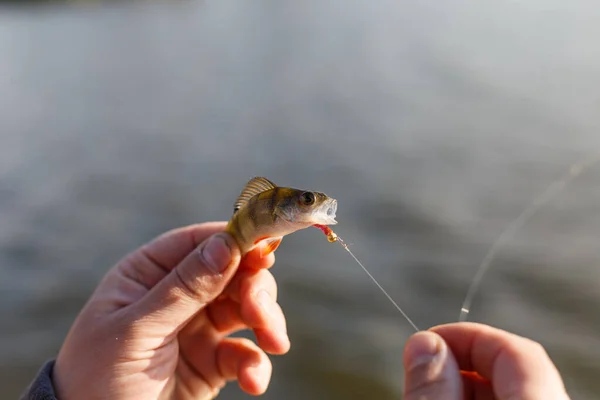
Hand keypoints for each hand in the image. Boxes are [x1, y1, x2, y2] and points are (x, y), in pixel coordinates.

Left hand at [53, 221, 289, 398]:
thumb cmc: (97, 379)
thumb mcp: (136, 331)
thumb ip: (183, 289)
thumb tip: (226, 243)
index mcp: (148, 274)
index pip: (198, 243)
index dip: (235, 240)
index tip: (266, 249)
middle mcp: (177, 296)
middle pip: (233, 273)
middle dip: (255, 289)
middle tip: (261, 312)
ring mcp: (197, 329)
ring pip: (247, 309)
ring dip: (267, 321)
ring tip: (274, 344)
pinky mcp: (212, 365)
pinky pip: (245, 354)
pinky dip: (257, 364)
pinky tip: (253, 381)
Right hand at [403, 322, 570, 399]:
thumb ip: (434, 389)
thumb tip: (423, 343)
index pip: (516, 351)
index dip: (466, 335)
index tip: (425, 343)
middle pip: (517, 372)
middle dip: (465, 364)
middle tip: (423, 374)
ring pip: (517, 395)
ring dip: (472, 389)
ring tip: (434, 396)